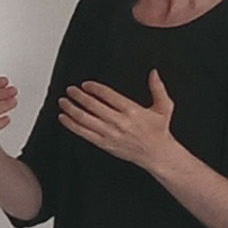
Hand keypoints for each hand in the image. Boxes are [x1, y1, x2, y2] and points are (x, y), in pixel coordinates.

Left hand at [58, 70, 190, 170]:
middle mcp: (119, 122)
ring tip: (63, 101)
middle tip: (70, 90)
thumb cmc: (159, 130)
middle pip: (93, 106)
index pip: (108, 95)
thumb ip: (158, 88)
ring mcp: (110, 134)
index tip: (85, 84)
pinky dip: (71, 125)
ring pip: (85, 120)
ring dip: (71, 109)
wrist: (157, 154)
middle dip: (78, 96)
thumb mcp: (164, 107)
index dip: (94, 88)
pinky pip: (84, 133)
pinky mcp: (105, 144)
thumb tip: (153, 73)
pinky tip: (64, 118)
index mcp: (132, 111)